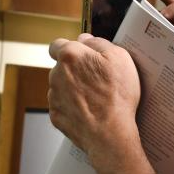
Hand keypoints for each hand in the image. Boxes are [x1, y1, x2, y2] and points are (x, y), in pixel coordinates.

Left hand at [48, 33, 141, 169]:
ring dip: (73, 89)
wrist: (110, 133)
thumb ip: (99, 43)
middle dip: (75, 70)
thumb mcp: (120, 58)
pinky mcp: (56, 115)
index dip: (70, 48)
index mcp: (70, 56)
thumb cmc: (117, 96)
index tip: (81, 55)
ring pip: (61, 86)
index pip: (58, 44)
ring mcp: (54, 96)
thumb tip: (86, 39)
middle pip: (61, 67)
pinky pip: (62, 105)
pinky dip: (73, 107)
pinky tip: (90, 111)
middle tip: (96, 79)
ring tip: (95, 98)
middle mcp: (56, 74)